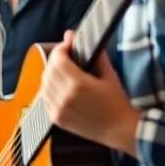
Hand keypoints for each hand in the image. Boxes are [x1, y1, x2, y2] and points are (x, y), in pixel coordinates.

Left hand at [40, 30, 140, 154]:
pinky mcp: (56, 118)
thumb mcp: (109, 75)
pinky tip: (62, 87)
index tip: (69, 44)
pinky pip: (45, 98)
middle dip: (57, 59)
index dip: (62, 48)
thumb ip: (93, 55)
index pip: (58, 59)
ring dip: (52, 74)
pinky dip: (50, 89)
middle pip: (49, 69)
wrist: (120, 130)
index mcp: (78, 84)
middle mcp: (64, 96)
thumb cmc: (117, 102)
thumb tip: (75, 36)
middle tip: (67, 56)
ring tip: (65, 72)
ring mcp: (58, 109)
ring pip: (44, 83)